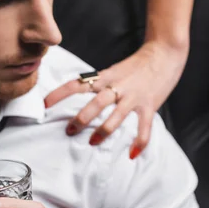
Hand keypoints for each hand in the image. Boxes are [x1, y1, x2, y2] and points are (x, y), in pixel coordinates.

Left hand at [45, 42, 187, 158]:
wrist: (164, 53)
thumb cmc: (137, 64)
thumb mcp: (113, 70)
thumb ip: (98, 83)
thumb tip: (78, 94)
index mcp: (105, 77)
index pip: (77, 83)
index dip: (59, 94)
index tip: (44, 105)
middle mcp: (117, 87)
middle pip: (95, 103)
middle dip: (81, 118)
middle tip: (69, 131)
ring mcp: (134, 97)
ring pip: (116, 117)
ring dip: (103, 131)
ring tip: (92, 142)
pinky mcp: (149, 106)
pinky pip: (144, 128)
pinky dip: (139, 143)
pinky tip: (132, 154)